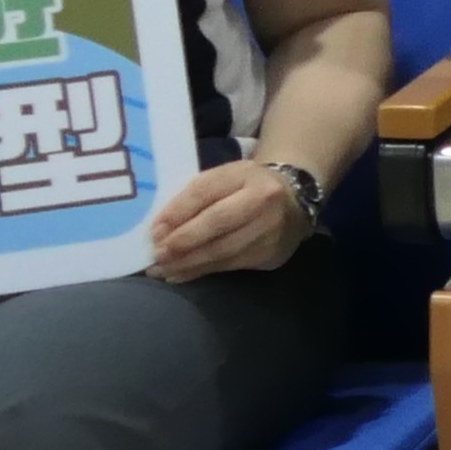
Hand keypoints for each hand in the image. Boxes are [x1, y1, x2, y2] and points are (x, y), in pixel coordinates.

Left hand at [141, 159, 315, 280]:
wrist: (295, 200)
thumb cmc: (245, 187)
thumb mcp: (224, 179)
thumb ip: (195, 197)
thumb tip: (161, 229)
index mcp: (245, 174)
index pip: (206, 191)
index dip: (178, 212)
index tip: (154, 231)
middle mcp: (263, 200)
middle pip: (218, 222)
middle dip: (183, 242)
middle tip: (157, 256)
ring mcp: (271, 229)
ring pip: (224, 250)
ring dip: (188, 263)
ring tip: (162, 270)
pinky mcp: (271, 254)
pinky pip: (231, 266)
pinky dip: (202, 271)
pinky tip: (181, 275)